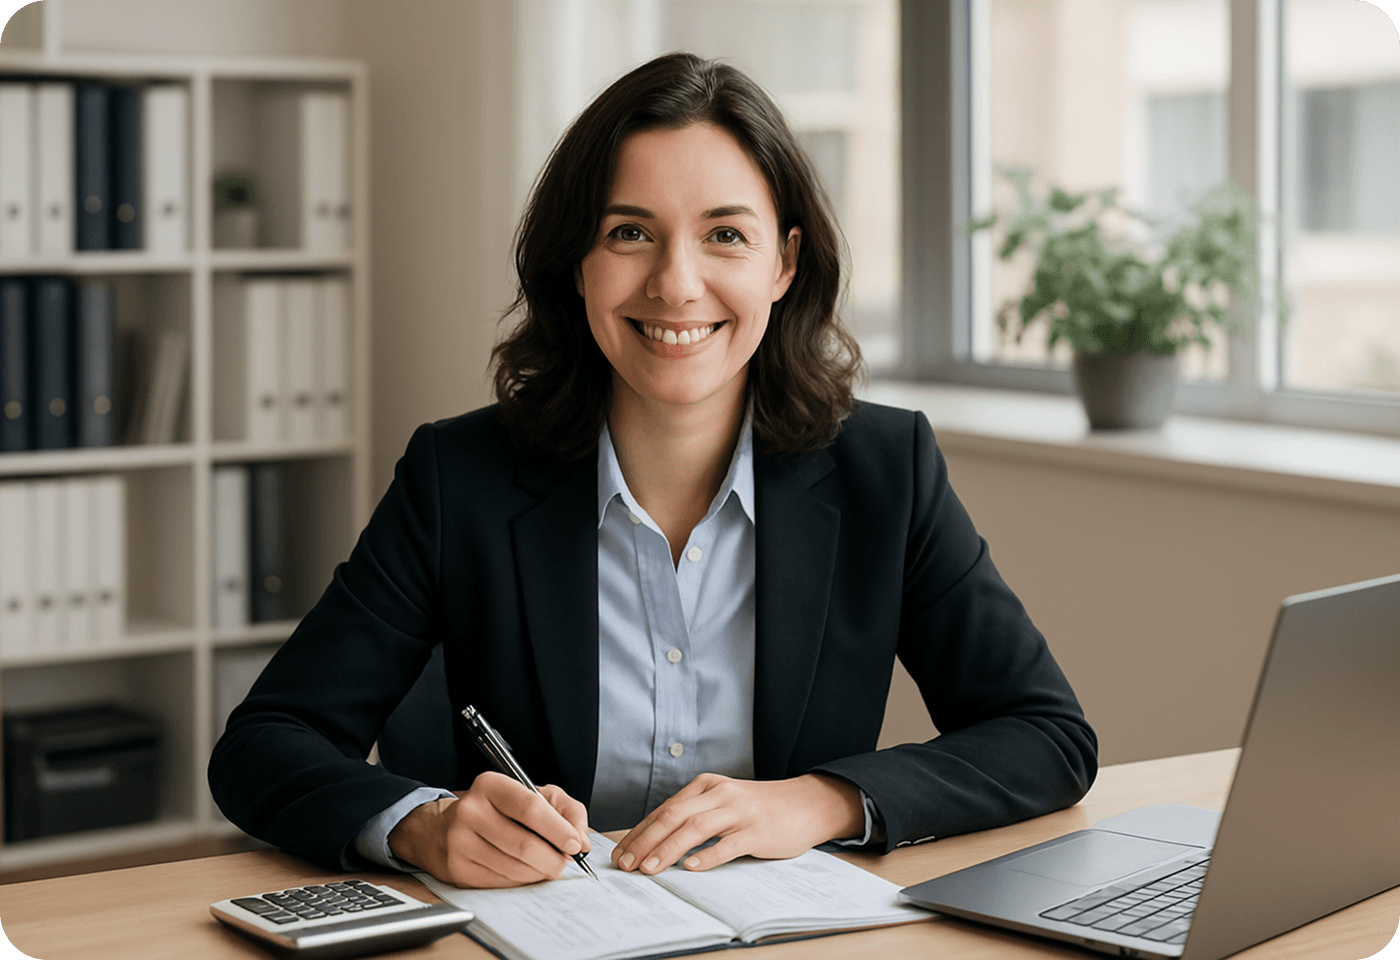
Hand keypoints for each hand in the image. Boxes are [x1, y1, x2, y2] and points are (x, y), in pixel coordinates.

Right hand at [388, 771, 590, 887]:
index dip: (558, 829)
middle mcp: (470, 811)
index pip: (530, 808)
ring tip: (548, 865)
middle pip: (524, 844)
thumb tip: (582, 839)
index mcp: (490, 785)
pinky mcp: (458, 869)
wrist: (444, 830)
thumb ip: (566, 809)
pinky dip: (523, 880)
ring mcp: (460, 842)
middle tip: (565, 860)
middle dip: (554, 858)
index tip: (575, 844)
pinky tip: (526, 871)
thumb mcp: (533, 795)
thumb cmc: (498, 810)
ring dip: (540, 871)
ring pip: (515, 867)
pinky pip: (502, 881)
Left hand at [611, 772, 863, 874]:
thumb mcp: (723, 801)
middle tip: (626, 863)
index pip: (664, 809)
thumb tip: (655, 840)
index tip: (621, 853)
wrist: (805, 803)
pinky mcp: (758, 830)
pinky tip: (692, 867)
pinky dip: (708, 855)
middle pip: (674, 815)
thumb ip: (695, 814)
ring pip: (696, 828)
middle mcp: (719, 794)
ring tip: (650, 867)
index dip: (640, 832)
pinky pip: (728, 843)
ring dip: (669, 848)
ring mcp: (739, 811)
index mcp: (706, 786)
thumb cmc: (759, 808)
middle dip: (645, 840)